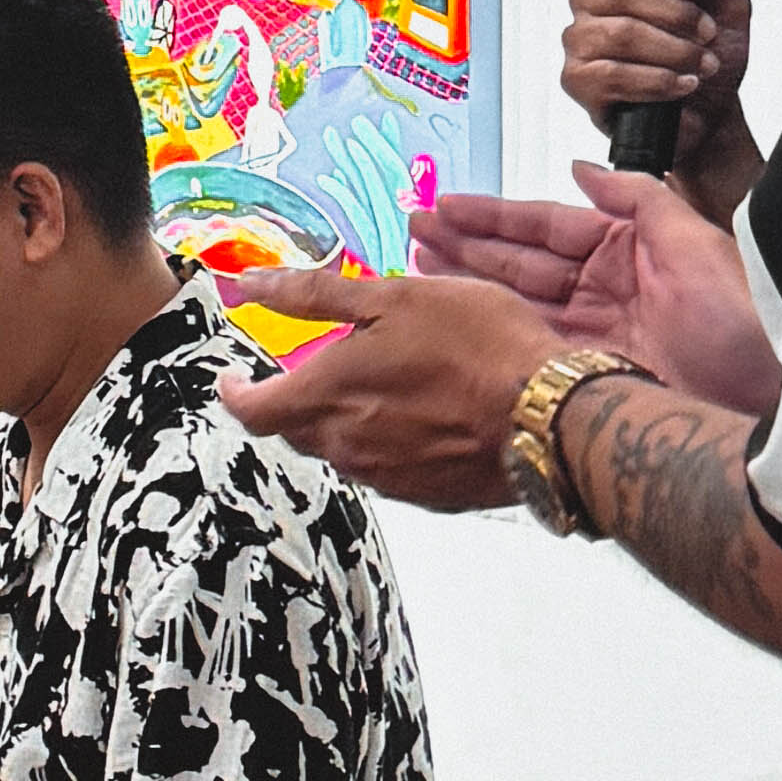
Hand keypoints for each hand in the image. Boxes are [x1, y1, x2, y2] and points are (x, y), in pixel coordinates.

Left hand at [217, 260, 555, 512]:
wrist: (549, 416)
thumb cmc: (479, 347)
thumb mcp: (392, 297)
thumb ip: (312, 295)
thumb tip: (250, 286)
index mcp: (327, 396)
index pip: (253, 411)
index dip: (235, 395)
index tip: (232, 382)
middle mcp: (348, 446)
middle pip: (298, 429)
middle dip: (296, 401)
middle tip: (315, 371)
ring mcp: (387, 476)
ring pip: (344, 449)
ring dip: (346, 420)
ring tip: (380, 386)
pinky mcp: (426, 494)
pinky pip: (388, 467)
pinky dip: (389, 440)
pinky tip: (422, 415)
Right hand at [408, 173, 777, 418]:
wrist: (773, 402)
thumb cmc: (747, 322)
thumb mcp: (696, 240)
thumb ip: (637, 198)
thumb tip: (585, 169)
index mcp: (630, 251)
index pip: (545, 225)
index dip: (493, 216)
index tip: (448, 206)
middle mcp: (607, 292)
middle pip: (520, 262)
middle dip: (465, 246)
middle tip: (415, 231)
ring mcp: (596, 337)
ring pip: (517, 303)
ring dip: (467, 285)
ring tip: (419, 267)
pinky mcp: (590, 377)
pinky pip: (529, 345)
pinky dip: (491, 330)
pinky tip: (458, 318)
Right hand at [561, 0, 758, 220]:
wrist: (712, 115)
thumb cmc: (710, 55)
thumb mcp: (730, 4)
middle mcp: (593, 0)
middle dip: (675, 15)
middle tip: (706, 34)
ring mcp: (580, 40)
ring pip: (619, 33)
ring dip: (672, 51)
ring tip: (700, 65)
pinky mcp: (578, 80)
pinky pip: (611, 74)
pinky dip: (656, 81)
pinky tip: (679, 85)